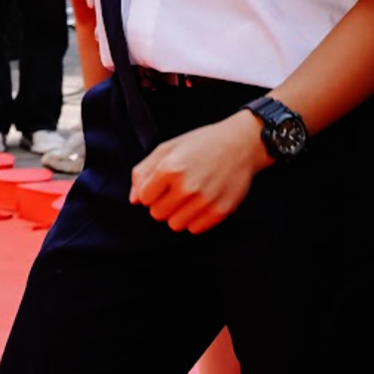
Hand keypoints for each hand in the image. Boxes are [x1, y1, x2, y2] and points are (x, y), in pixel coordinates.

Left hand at [130, 113, 271, 233]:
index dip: (149, 192)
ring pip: (175, 225)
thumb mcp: (166, 149)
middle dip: (162, 204)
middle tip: (175, 190)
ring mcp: (204, 201)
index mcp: (169, 169)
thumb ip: (143, 173)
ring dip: (177, 214)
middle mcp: (186, 187)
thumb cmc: (201, 144)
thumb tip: (133, 199)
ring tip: (188, 198)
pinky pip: (195, 229)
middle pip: (157, 214)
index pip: (144, 199)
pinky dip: (195, 219)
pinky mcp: (220, 211)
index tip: (160, 185)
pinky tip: (200, 204)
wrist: (240, 145)